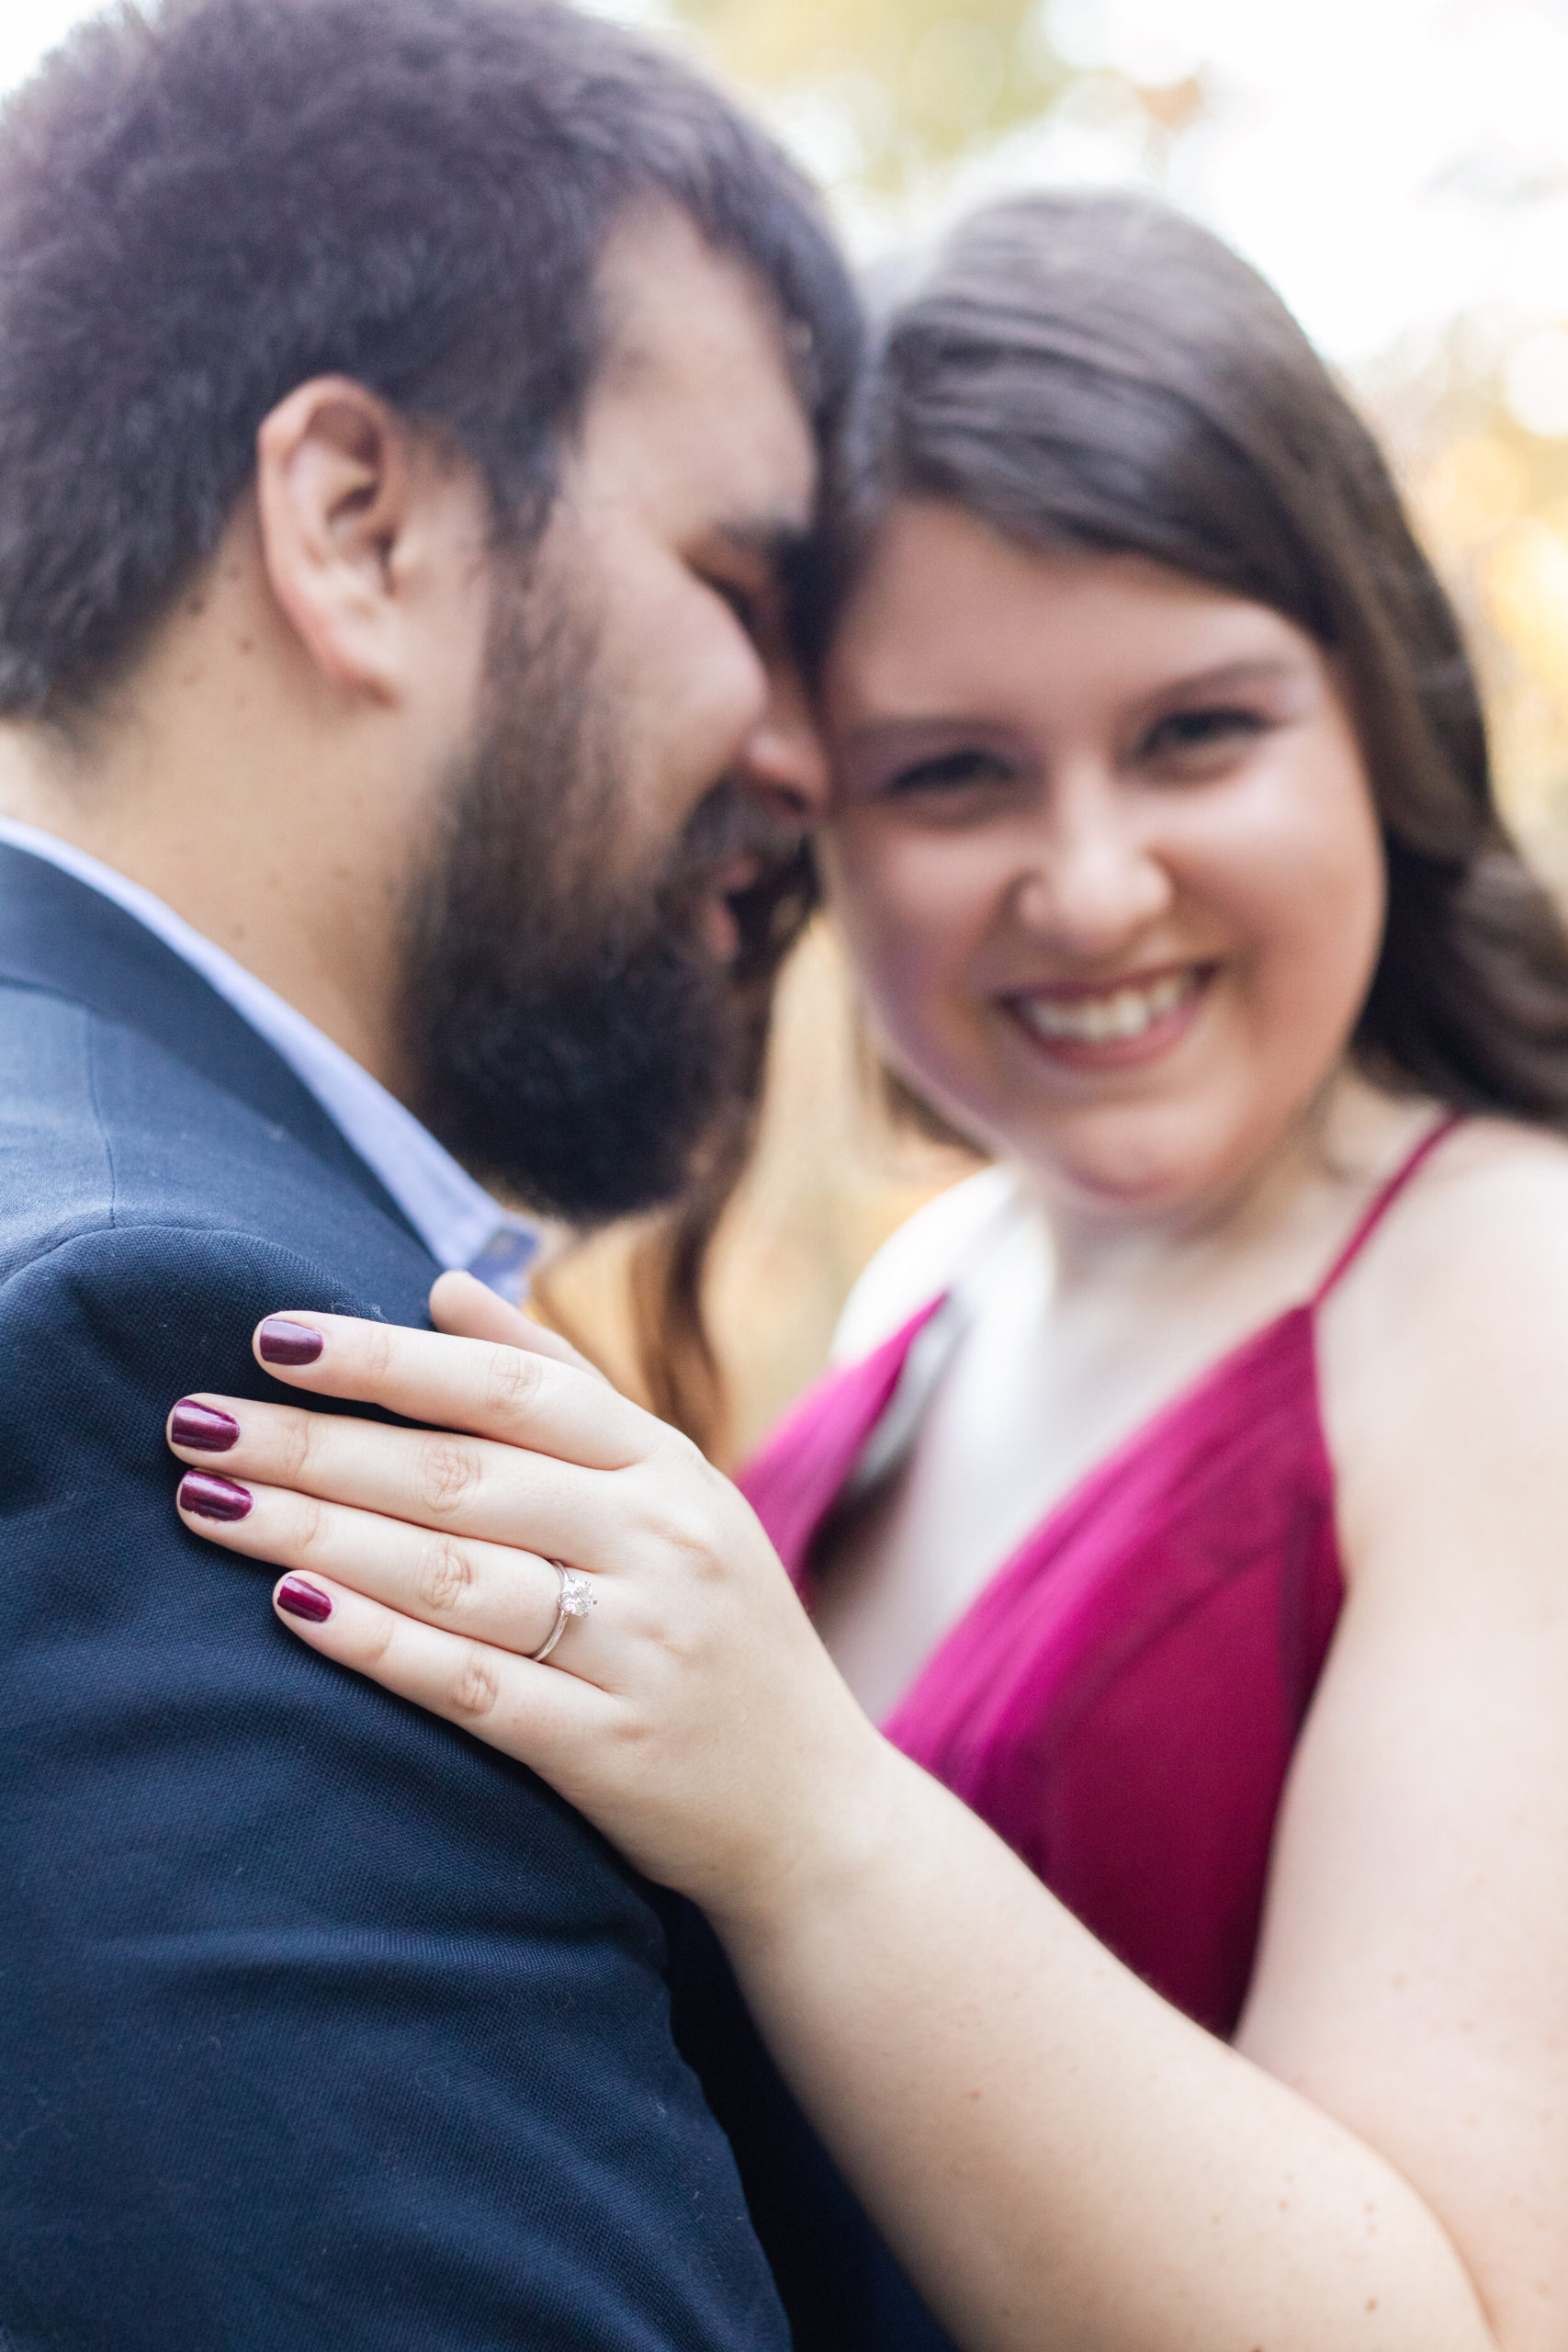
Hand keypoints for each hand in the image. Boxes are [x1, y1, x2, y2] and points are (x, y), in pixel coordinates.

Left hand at [166, 1277, 890, 1927]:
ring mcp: (636, 1646)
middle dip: (312, 1443)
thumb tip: (444, 1284)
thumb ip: (562, 1386)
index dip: (384, 1358)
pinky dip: (377, 1641)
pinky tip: (290, 1605)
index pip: (508, 1387)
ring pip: (450, 1571)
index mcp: (667, 1466)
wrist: (816, 1813)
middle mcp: (656, 1542)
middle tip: (193, 1420)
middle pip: (458, 1475)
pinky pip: (473, 1685)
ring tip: (207, 1502)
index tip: (270, 1336)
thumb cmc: (719, 1630)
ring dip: (316, 1531)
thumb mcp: (675, 1490)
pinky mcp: (608, 1748)